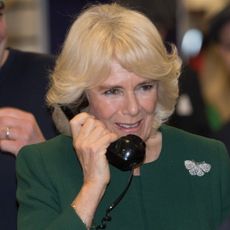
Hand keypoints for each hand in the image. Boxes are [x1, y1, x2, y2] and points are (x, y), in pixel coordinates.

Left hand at [0, 107, 44, 155]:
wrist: (45, 155)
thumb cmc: (33, 142)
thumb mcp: (28, 127)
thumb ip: (14, 120)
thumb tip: (0, 119)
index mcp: (29, 117)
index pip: (7, 111)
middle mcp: (28, 124)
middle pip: (2, 120)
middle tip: (0, 134)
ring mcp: (25, 135)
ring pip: (0, 131)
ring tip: (3, 140)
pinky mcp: (20, 146)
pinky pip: (2, 144)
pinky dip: (1, 146)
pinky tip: (6, 147)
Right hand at [70, 112, 117, 227]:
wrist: (93, 181)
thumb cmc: (92, 166)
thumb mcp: (84, 150)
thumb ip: (87, 137)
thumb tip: (97, 124)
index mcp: (76, 140)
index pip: (74, 120)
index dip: (84, 117)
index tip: (93, 121)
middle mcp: (80, 142)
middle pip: (92, 121)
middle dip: (101, 125)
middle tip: (104, 134)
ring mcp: (87, 145)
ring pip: (101, 128)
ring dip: (108, 132)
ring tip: (109, 140)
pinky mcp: (96, 150)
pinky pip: (107, 136)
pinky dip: (113, 137)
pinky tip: (114, 140)